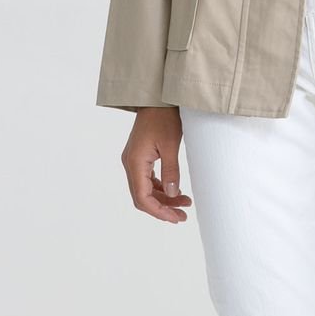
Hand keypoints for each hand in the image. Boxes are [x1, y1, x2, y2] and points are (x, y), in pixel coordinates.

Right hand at [121, 107, 193, 223]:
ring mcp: (133, 160)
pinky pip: (147, 179)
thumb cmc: (164, 117)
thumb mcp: (171, 144)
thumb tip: (173, 195)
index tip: (176, 218)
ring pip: (145, 189)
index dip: (159, 211)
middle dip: (162, 208)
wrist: (157, 97)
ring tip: (184, 203)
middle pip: (142, 196)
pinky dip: (160, 187)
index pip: (142, 198)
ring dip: (163, 198)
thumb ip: (171, 171)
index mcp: (135, 162)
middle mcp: (130, 163)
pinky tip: (175, 190)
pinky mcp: (139, 156)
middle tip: (182, 216)